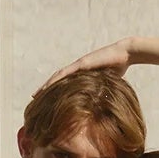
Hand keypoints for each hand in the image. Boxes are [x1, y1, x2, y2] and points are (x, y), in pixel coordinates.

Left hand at [42, 36, 158, 90]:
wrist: (124, 53)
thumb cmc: (118, 66)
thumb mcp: (107, 81)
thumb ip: (102, 88)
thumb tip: (103, 104)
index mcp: (82, 72)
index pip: (64, 81)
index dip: (54, 89)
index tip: (45, 98)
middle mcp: (77, 67)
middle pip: (57, 78)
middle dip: (45, 88)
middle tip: (34, 97)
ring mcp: (79, 64)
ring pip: (58, 76)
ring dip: (47, 85)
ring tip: (37, 94)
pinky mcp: (83, 64)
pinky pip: (67, 73)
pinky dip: (57, 79)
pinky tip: (49, 86)